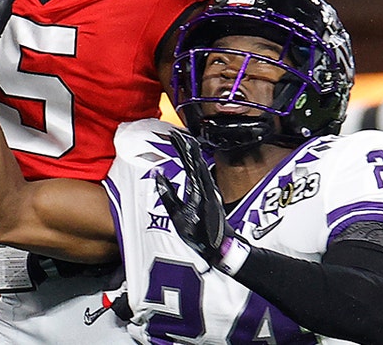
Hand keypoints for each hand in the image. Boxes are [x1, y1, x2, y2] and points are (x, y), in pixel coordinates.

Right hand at [154, 131, 233, 265]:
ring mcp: (211, 189)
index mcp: (199, 188)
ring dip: (191, 153)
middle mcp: (207, 186)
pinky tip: (194, 163)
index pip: (189, 161)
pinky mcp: (212, 194)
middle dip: (185, 145)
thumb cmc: (201, 236)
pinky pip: (203, 173)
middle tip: (176, 134)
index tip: (173, 135)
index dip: (181, 146)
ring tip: (183, 143)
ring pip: (200, 165)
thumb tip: (159, 177)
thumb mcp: (179, 217)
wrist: (223, 247)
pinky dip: (196, 163)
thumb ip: (168, 196)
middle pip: (195, 159)